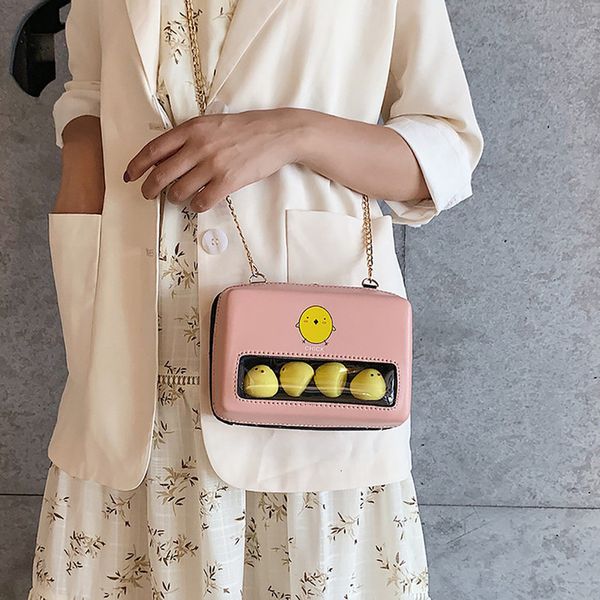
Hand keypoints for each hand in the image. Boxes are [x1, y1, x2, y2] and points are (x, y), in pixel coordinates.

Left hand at [123, 107, 305, 212]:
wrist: (276, 134)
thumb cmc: (244, 129)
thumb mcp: (211, 124)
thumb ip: (189, 137)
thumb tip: (167, 157)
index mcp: (191, 129)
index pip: (154, 149)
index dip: (137, 165)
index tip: (129, 175)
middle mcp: (198, 146)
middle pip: (161, 174)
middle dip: (149, 188)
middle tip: (147, 194)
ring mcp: (213, 165)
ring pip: (179, 191)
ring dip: (175, 198)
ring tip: (179, 197)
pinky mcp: (228, 181)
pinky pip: (201, 202)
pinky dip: (196, 206)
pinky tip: (200, 202)